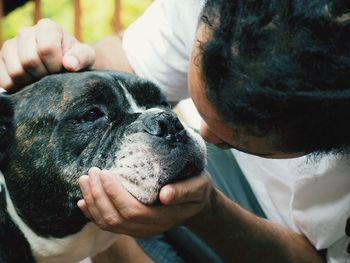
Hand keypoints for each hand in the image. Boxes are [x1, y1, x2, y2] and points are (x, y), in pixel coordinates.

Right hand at [0, 18, 94, 90]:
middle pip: (29, 61)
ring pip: (16, 71)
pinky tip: (30, 85)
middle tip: (53, 77)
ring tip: (43, 80)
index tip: (62, 69)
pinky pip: (3, 79)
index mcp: (47, 28)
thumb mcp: (86, 57)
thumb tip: (69, 64)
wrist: (65, 66)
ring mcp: (10, 46)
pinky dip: (18, 87)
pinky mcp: (2, 61)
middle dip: (44, 75)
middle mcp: (25, 33)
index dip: (55, 65)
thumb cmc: (76, 60)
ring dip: (32, 82)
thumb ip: (82, 58)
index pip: (46, 49)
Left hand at [77, 167, 212, 236]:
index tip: (105, 172)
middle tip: (90, 173)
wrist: (195, 200)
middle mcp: (148, 228)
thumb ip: (184, 190)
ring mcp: (139, 229)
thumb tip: (165, 195)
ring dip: (92, 202)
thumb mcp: (198, 186)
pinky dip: (92, 214)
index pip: (132, 210)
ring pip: (108, 223)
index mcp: (163, 218)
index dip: (114, 194)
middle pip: (115, 218)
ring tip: (84, 181)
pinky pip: (108, 225)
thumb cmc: (197, 188)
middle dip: (98, 196)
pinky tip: (82, 203)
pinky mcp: (132, 225)